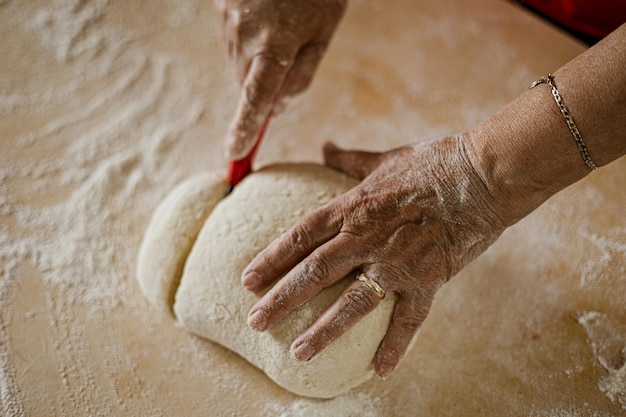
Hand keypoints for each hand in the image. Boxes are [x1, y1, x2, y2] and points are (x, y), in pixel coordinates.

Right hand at [215, 0, 346, 158]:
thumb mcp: (323, 32)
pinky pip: (231, 41)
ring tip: (279, 28)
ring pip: (238, 64)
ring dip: (256, 62)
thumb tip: (277, 107)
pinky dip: (246, 41)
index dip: (245, 128)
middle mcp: (245, 36)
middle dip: (264, 85)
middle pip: (247, 84)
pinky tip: (264, 18)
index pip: (256, 99)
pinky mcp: (219, 8)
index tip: (234, 153)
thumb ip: (301, 74)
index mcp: (275, 46)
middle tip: (287, 59)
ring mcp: (228, 21)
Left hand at [241, 135, 509, 378]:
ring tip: (298, 353)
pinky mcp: (428, 278)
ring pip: (351, 301)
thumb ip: (350, 159)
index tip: (247, 280)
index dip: (271, 259)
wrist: (483, 174)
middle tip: (255, 322)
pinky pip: (408, 318)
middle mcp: (366, 237)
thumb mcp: (384, 158)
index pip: (301, 235)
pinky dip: (395, 345)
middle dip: (281, 299)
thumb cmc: (434, 162)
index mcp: (353, 207)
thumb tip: (325, 146)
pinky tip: (380, 370)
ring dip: (323, 330)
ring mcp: (396, 261)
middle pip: (314, 271)